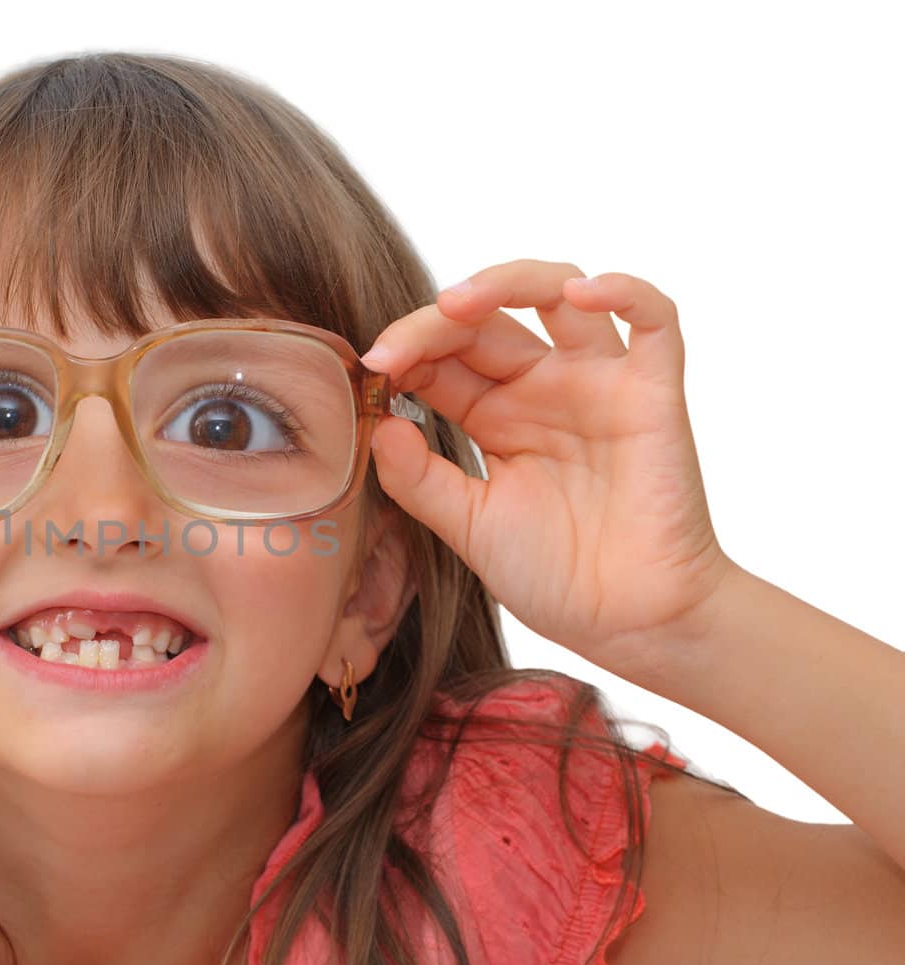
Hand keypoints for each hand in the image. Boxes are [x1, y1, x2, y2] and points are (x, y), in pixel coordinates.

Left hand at [361, 259, 738, 678]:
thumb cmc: (555, 577)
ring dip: (507, 282)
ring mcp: (599, 383)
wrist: (629, 623)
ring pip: (560, 293)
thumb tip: (381, 425)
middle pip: (486, 320)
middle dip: (433, 324)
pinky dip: (625, 290)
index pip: (444, 355)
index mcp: (496, 414)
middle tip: (393, 351)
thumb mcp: (468, 526)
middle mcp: (544, 387)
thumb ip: (419, 479)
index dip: (406, 351)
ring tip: (458, 303)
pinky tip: (582, 293)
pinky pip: (654, 320)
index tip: (370, 372)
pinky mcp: (653, 392)